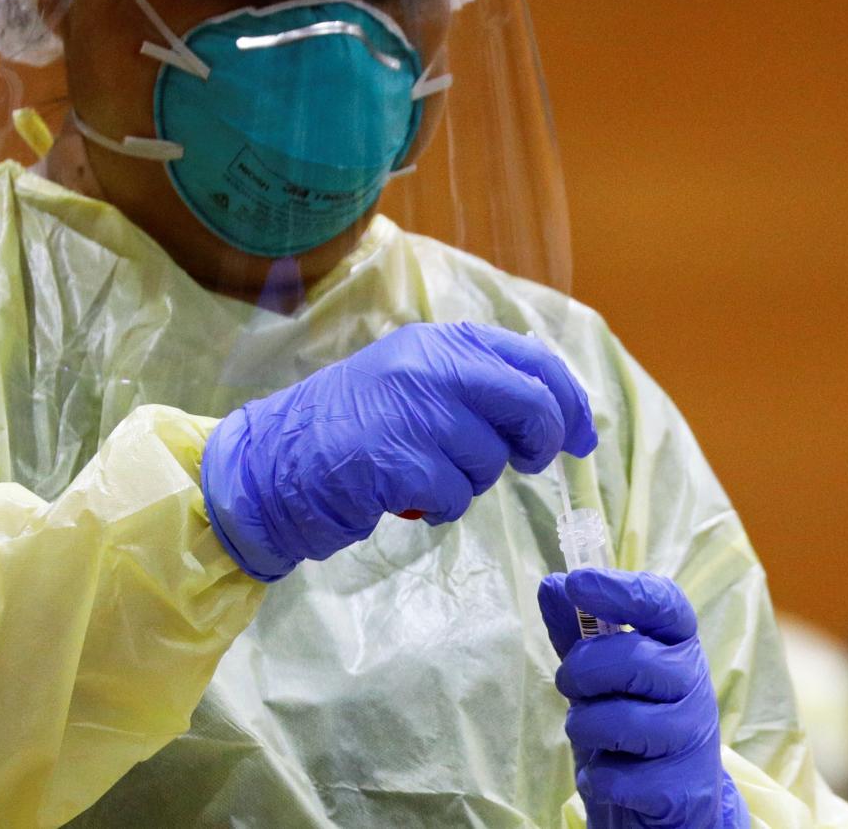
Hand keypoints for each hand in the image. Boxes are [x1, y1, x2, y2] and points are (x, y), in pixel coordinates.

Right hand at [201, 321, 597, 580]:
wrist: (266, 463)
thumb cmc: (340, 429)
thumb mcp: (405, 385)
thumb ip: (466, 387)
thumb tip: (548, 415)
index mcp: (436, 342)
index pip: (530, 357)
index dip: (566, 398)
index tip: (581, 433)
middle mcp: (428, 366)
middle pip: (529, 403)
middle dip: (540, 440)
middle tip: (528, 462)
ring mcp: (413, 411)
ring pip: (491, 458)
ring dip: (468, 480)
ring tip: (423, 476)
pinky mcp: (398, 460)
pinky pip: (454, 493)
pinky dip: (438, 505)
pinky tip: (405, 498)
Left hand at [538, 569, 749, 827]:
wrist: (666, 794)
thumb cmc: (631, 712)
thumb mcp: (602, 667)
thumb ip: (577, 627)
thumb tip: (550, 585)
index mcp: (677, 643)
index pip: (664, 604)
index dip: (621, 590)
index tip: (577, 581)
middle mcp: (695, 684)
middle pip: (632, 660)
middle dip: (581, 672)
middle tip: (571, 684)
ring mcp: (694, 737)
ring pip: (622, 722)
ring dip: (585, 727)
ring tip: (590, 731)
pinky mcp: (684, 788)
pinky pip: (619, 777)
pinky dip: (597, 776)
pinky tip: (607, 773)